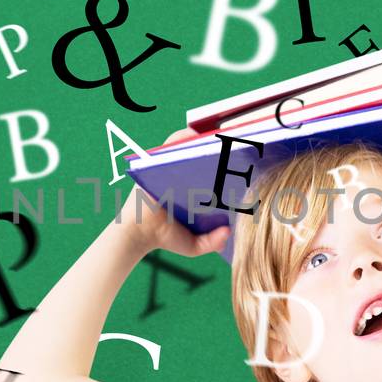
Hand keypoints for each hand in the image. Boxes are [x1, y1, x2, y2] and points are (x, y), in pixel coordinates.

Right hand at [114, 128, 230, 256]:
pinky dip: (182, 137)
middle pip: (207, 157)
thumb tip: (228, 232)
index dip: (230, 166)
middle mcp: (187, 176)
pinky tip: (194, 138)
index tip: (244, 164)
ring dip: (204, 141)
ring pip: (190, 148)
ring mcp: (172, 167)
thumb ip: (212, 242)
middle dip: (220, 152)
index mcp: (199, 190)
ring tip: (219, 142)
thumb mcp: (194, 244)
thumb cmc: (166, 237)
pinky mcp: (157, 160)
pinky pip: (172, 143)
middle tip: (234, 150)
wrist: (138, 233)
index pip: (218, 173)